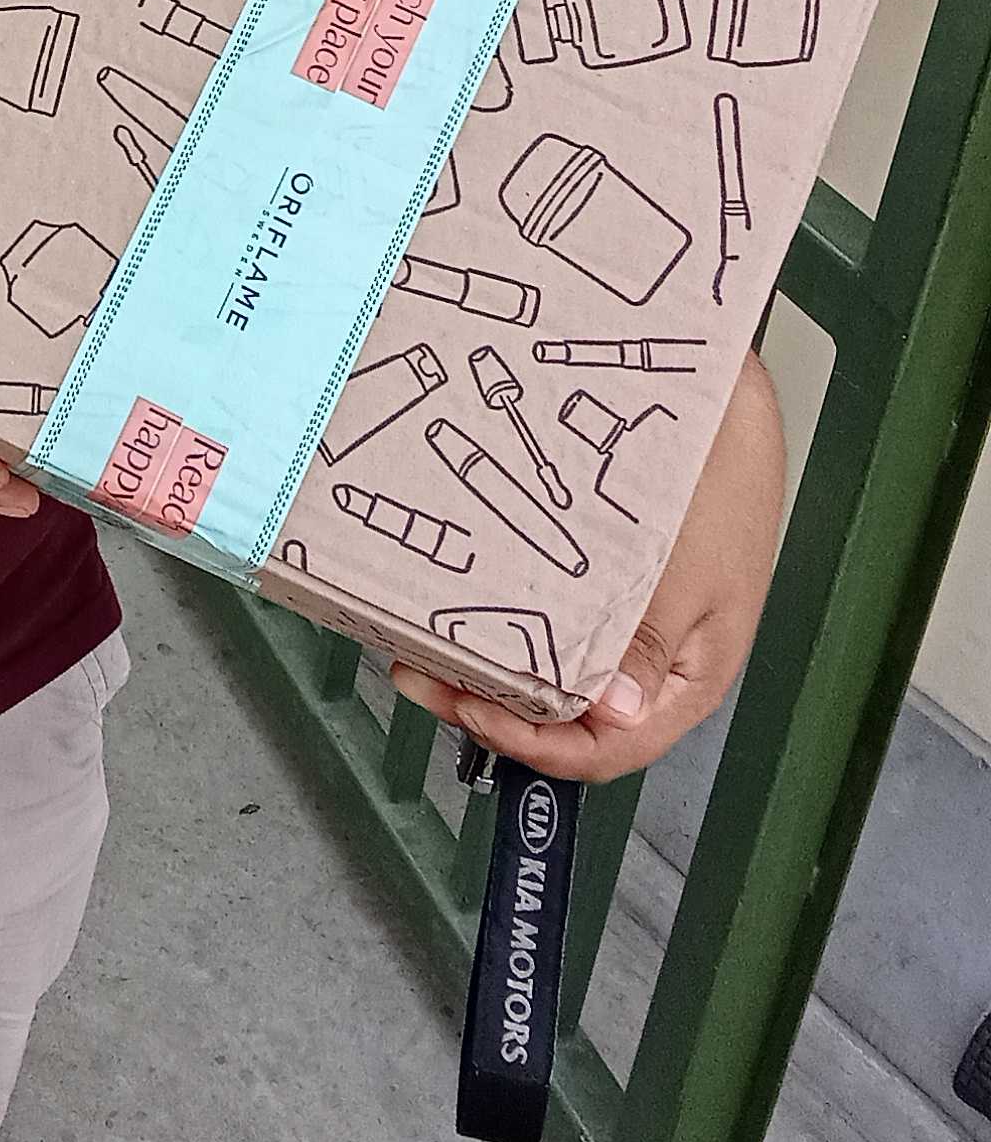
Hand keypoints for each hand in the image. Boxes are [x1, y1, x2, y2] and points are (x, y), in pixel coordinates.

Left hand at [389, 348, 786, 781]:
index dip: (536, 746)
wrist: (721, 392)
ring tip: (426, 647)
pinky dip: (511, 624)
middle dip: (495, 708)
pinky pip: (557, 622)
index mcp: (688, 676)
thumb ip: (647, 647)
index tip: (471, 708)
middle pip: (572, 717)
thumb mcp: (689, 572)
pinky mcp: (613, 583)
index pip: (610, 749)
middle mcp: (657, 661)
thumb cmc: (717, 479)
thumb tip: (614, 716)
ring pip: (558, 671)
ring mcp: (633, 621)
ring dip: (495, 668)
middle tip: (420, 676)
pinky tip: (469, 608)